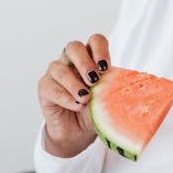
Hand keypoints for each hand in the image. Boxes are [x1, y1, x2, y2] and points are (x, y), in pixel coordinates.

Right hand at [37, 34, 110, 157]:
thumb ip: (113, 87)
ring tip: (86, 98)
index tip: (105, 68)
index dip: (100, 50)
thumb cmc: (93, 110)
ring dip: (75, 84)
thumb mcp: (107, 97)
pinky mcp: (44, 87)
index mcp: (90, 57)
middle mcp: (71, 60)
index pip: (95, 41)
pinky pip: (52, 87)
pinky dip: (66, 97)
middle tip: (94, 80)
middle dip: (85, 63)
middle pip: (74, 47)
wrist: (78, 131)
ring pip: (61, 69)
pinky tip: (77, 105)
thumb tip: (128, 83)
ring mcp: (55, 72)